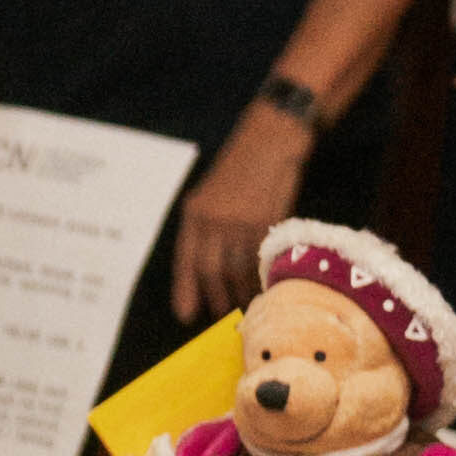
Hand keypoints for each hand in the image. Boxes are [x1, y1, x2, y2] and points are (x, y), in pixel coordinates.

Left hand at [172, 101, 313, 323]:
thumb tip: (211, 268)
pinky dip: (260, 278)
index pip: (185, 260)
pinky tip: (263, 288)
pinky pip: (260, 260)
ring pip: (237, 269)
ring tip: (242, 307)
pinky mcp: (267, 223)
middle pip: (210, 271)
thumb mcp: (214, 195)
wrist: (271, 140)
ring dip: (239, 292)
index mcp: (195, 213)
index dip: (185, 289)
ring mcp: (241, 222)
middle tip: (219, 315)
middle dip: (214, 297)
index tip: (185, 315)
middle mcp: (214, 220)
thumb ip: (209, 227)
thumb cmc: (243, 168)